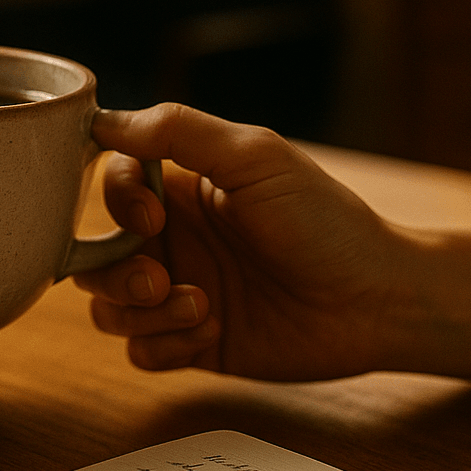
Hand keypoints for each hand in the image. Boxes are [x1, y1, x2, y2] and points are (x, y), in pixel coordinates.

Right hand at [75, 104, 411, 380]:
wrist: (376, 301)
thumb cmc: (326, 221)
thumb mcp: (255, 157)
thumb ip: (178, 131)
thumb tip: (106, 119)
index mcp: (182, 188)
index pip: (111, 184)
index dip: (115, 203)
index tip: (152, 219)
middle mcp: (174, 240)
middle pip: (93, 255)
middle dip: (113, 271)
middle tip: (158, 280)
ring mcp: (181, 293)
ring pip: (108, 309)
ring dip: (139, 312)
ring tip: (198, 307)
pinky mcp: (194, 343)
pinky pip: (141, 351)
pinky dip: (163, 344)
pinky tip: (211, 332)